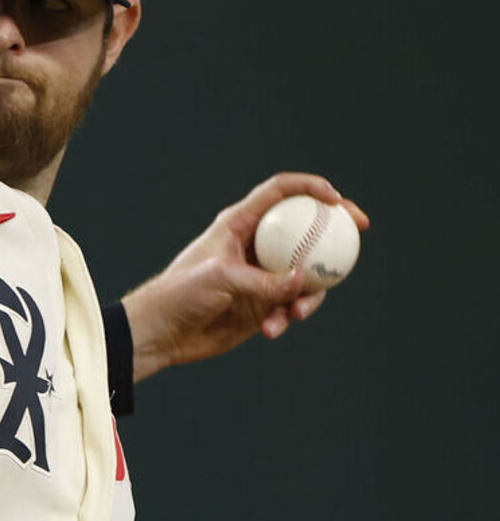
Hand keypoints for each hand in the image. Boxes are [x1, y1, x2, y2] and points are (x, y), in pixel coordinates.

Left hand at [121, 173, 369, 382]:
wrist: (161, 333)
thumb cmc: (179, 294)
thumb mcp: (221, 280)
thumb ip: (264, 280)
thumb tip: (303, 282)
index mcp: (238, 224)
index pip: (280, 193)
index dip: (311, 188)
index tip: (338, 200)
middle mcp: (253, 245)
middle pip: (304, 228)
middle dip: (334, 230)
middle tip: (358, 235)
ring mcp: (261, 275)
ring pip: (305, 273)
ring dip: (309, 293)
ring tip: (295, 313)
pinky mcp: (262, 304)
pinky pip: (291, 305)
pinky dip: (288, 317)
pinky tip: (271, 330)